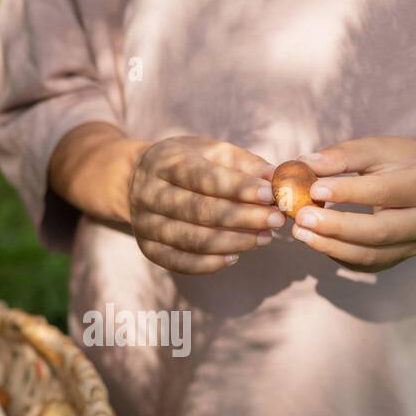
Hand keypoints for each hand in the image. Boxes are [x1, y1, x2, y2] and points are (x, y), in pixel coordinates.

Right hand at [128, 136, 281, 273]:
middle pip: (199, 211)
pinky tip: (236, 257)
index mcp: (165, 162)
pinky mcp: (148, 248)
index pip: (203, 177)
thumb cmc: (186, 163)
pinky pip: (180, 263)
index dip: (239, 188)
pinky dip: (210, 264)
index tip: (271, 194)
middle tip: (276, 220)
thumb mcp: (210, 152)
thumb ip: (244, 164)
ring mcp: (145, 224)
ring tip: (265, 238)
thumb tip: (277, 178)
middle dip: (243, 218)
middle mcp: (149, 193)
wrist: (138, 180)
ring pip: (193, 239)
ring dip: (233, 242)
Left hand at [289, 137, 415, 272]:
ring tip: (301, 232)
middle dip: (336, 227)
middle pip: (378, 230)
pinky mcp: (400, 258)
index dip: (348, 193)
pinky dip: (338, 255)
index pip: (383, 191)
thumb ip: (343, 156)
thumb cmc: (400, 162)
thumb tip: (304, 164)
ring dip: (331, 246)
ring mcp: (414, 244)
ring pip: (370, 254)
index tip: (314, 189)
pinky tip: (316, 241)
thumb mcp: (377, 149)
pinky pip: (365, 264)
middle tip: (302, 218)